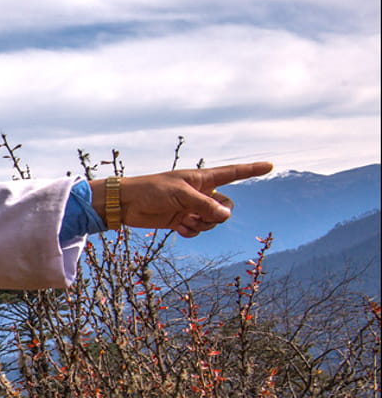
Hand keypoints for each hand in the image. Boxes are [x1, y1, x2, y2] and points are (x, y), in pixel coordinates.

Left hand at [98, 162, 271, 237]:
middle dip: (218, 215)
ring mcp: (191, 207)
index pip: (232, 173)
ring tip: (185, 219)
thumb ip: (205, 205)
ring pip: (213, 222)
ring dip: (203, 225)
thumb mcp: (180, 195)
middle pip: (226, 206)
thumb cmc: (151, 190)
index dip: (251, 170)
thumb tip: (225, 217)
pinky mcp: (181, 220)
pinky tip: (179, 228)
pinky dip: (192, 232)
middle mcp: (200, 193)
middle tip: (201, 215)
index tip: (270, 165)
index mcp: (202, 179)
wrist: (127, 203)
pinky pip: (198, 231)